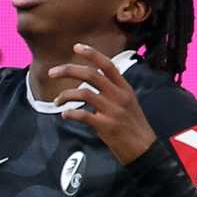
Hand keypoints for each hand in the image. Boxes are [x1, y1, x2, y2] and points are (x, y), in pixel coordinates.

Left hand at [48, 43, 158, 164]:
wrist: (144, 149)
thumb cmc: (134, 126)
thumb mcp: (129, 103)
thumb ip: (114, 91)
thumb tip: (95, 83)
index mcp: (125, 88)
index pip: (107, 65)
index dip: (92, 54)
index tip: (76, 47)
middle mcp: (119, 96)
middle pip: (91, 75)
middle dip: (68, 70)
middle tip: (52, 72)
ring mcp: (112, 111)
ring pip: (84, 93)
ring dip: (66, 95)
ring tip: (57, 101)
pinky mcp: (106, 126)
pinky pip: (83, 115)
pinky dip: (71, 113)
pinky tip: (65, 114)